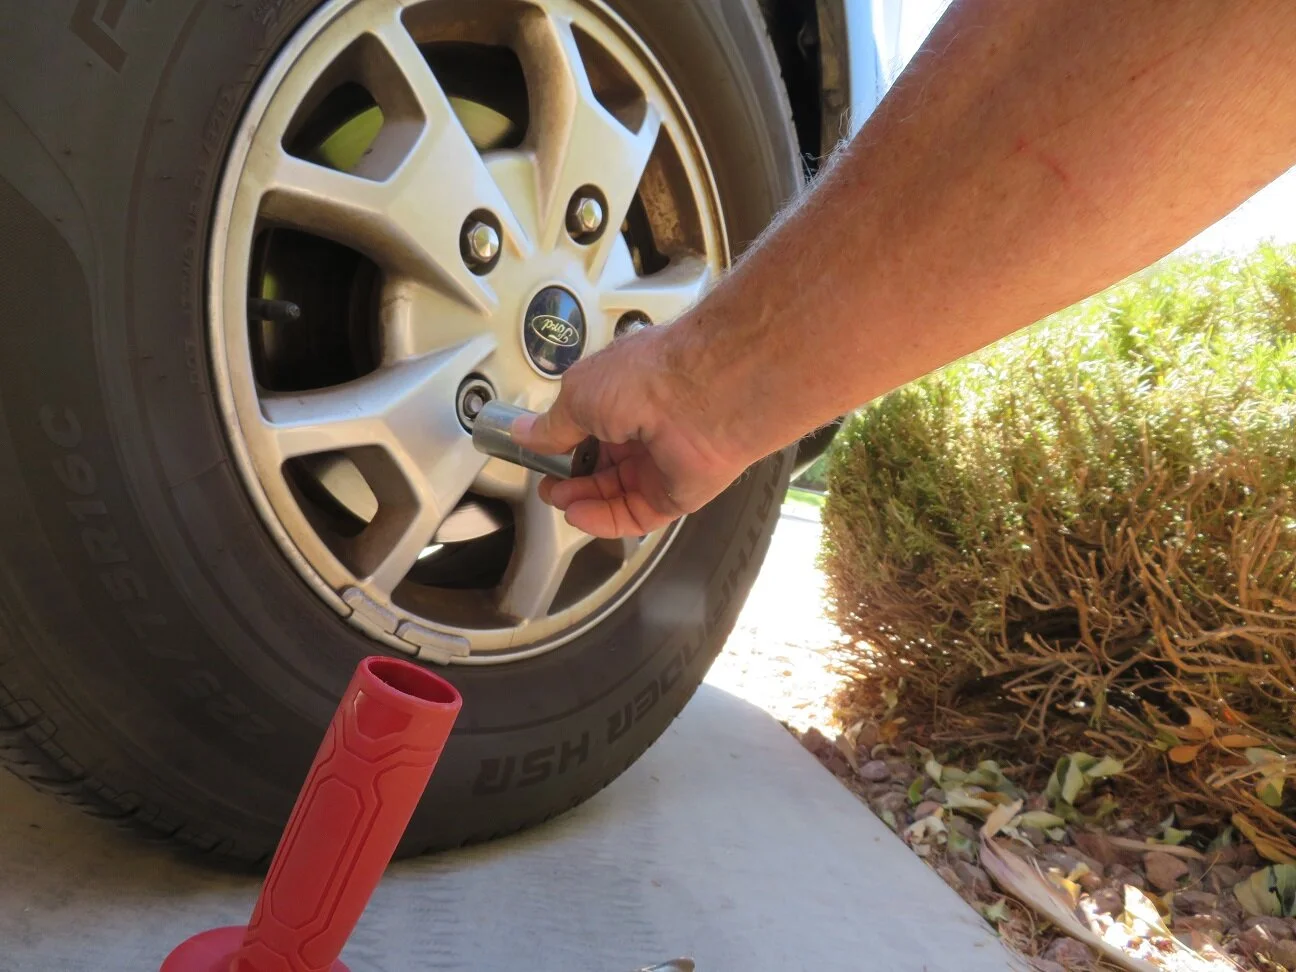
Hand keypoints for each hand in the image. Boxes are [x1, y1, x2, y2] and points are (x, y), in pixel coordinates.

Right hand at [511, 325, 750, 537]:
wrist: (702, 397)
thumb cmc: (644, 379)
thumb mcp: (578, 395)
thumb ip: (552, 424)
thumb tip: (526, 433)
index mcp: (624, 396)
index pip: (590, 428)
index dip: (563, 446)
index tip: (539, 456)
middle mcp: (645, 429)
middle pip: (602, 466)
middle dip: (571, 479)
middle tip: (547, 487)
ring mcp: (662, 464)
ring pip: (616, 494)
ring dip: (583, 500)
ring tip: (559, 500)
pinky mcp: (675, 496)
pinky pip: (634, 515)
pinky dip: (604, 519)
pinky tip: (579, 515)